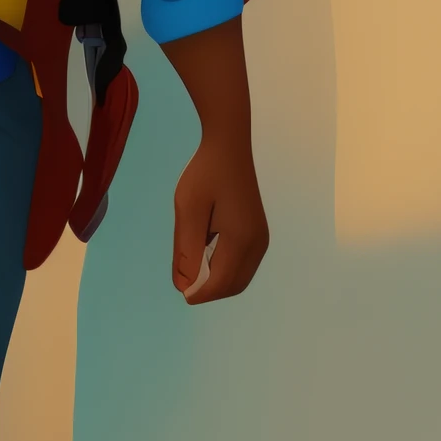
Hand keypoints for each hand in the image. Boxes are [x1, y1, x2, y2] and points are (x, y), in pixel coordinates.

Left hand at [168, 136, 269, 303]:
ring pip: (239, 277)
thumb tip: (184, 286)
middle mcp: (257, 244)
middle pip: (233, 285)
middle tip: (184, 278)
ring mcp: (261, 238)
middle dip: (208, 290)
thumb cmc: (204, 174)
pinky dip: (224, 269)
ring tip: (193, 263)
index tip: (179, 289)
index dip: (199, 293)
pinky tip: (206, 253)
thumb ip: (186, 249)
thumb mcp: (188, 210)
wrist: (228, 147)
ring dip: (216, 280)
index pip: (221, 283)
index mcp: (242, 239)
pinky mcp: (258, 233)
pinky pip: (243, 264)